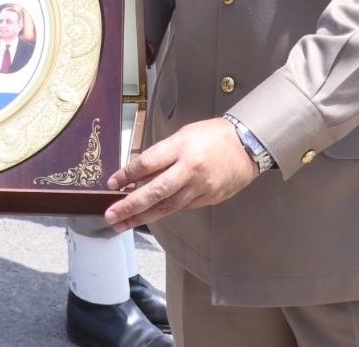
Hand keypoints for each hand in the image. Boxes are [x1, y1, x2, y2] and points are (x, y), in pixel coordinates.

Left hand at [103, 117, 257, 231]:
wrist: (247, 146)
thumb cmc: (212, 136)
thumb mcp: (183, 135)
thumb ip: (161, 154)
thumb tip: (138, 173)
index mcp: (182, 148)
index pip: (147, 163)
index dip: (127, 175)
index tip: (112, 184)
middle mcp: (190, 170)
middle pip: (155, 191)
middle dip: (130, 206)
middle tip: (111, 215)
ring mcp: (200, 188)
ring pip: (167, 207)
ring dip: (142, 217)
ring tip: (122, 224)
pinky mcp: (208, 199)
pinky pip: (181, 208)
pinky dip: (163, 212)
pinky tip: (148, 216)